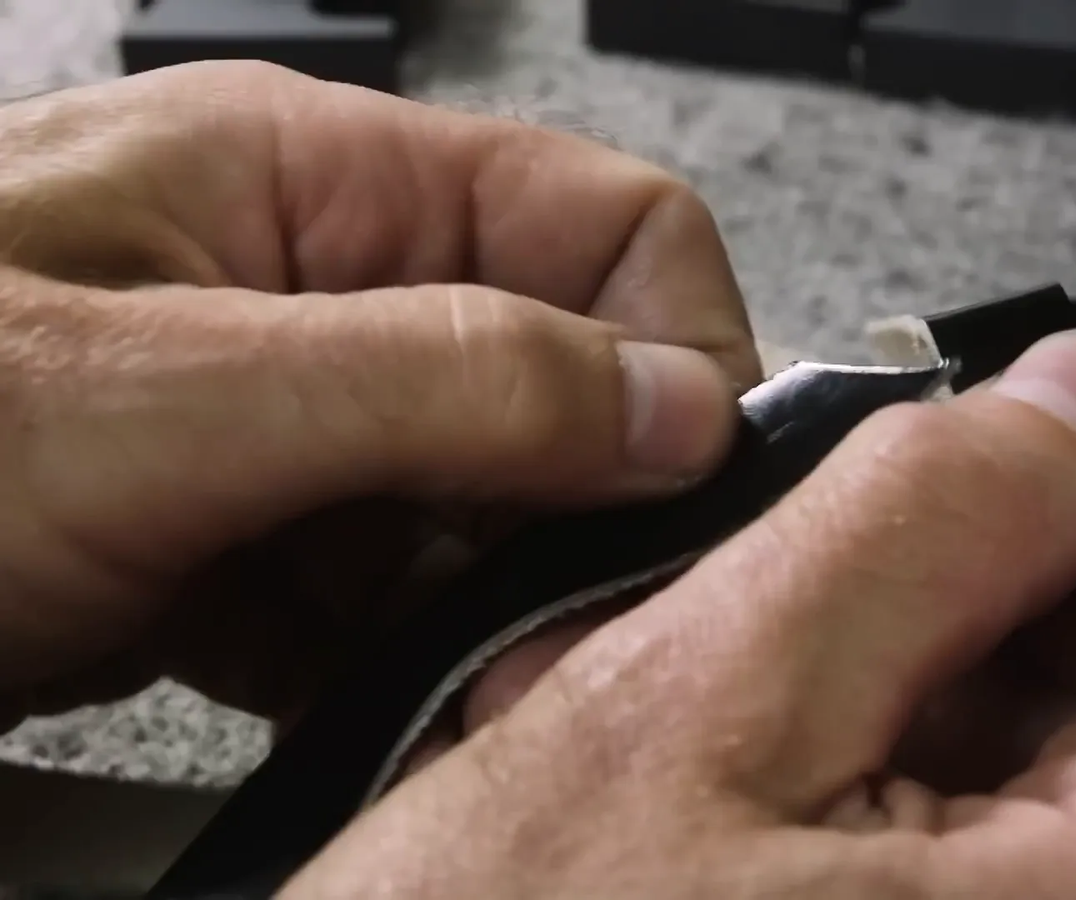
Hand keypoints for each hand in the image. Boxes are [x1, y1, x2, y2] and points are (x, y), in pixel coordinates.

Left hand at [0, 61, 760, 723]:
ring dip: (487, 602)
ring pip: (489, 504)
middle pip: (561, 377)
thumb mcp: (151, 398)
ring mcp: (290, 422)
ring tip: (433, 677)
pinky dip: (402, 658)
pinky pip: (396, 590)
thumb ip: (434, 382)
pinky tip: (354, 695)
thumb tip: (668, 404)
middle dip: (578, 510)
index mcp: (313, 184)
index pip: (604, 225)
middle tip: (551, 626)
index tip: (676, 487)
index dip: (673, 349)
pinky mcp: (253, 536)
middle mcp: (321, 289)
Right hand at [286, 332, 1075, 898]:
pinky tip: (690, 827)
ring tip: (681, 753)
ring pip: (1016, 789)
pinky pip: (939, 867)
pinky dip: (825, 812)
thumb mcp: (694, 713)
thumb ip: (921, 526)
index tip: (952, 503)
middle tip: (753, 640)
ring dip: (850, 725)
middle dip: (933, 634)